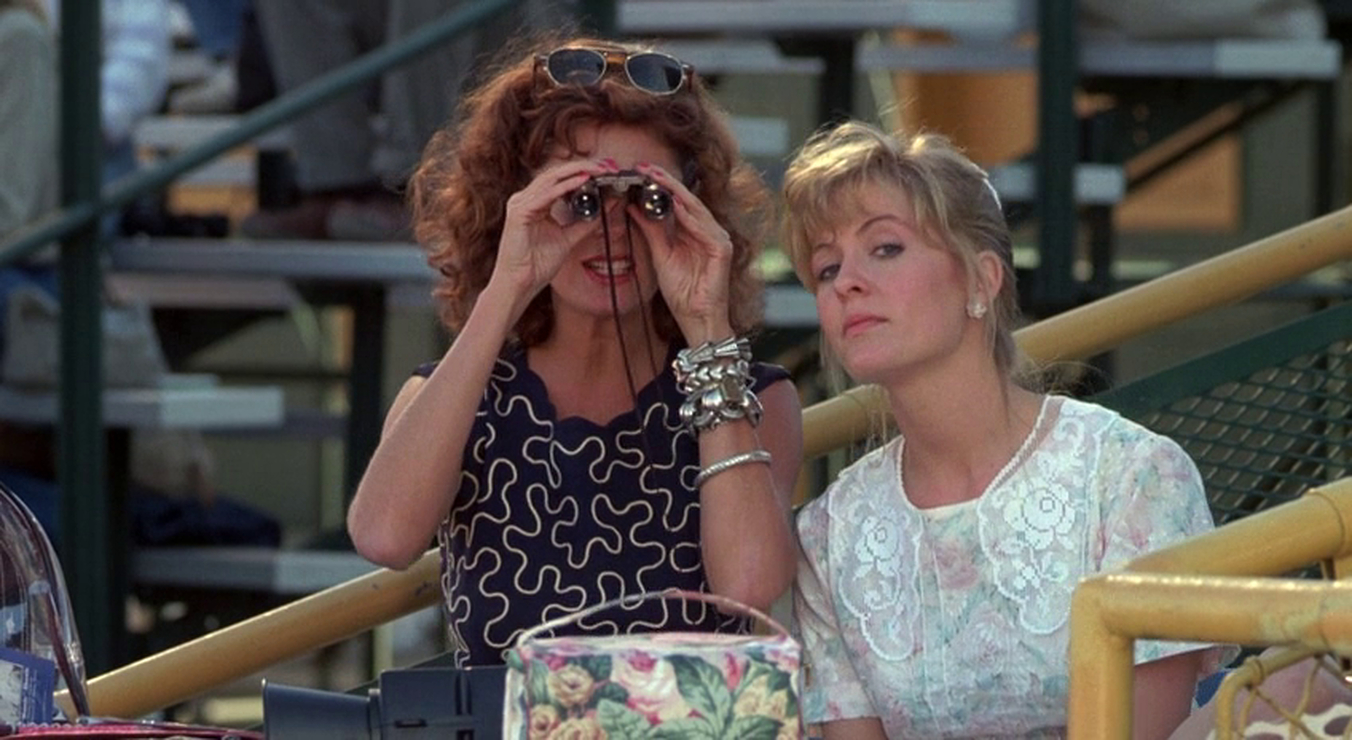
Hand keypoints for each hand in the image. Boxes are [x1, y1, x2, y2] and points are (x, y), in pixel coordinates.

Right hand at [490, 159, 611, 299]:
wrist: (520, 284)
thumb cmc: (537, 264)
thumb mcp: (569, 238)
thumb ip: (586, 222)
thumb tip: (607, 206)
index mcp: (534, 203)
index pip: (559, 179)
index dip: (582, 171)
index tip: (604, 171)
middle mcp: (525, 199)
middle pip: (555, 173)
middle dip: (583, 167)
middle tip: (606, 166)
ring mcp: (520, 204)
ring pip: (551, 178)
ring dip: (577, 172)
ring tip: (598, 169)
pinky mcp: (519, 213)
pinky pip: (546, 194)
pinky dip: (566, 186)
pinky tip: (582, 181)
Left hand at [628, 163, 734, 342]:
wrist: (696, 318)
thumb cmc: (682, 291)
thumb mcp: (660, 255)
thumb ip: (650, 230)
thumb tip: (632, 206)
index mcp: (693, 231)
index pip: (676, 201)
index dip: (659, 185)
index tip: (639, 171)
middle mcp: (708, 230)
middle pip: (686, 199)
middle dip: (665, 182)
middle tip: (644, 167)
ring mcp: (718, 238)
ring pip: (695, 208)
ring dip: (675, 192)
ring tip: (655, 178)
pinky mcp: (722, 250)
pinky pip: (704, 228)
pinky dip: (688, 216)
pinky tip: (674, 205)